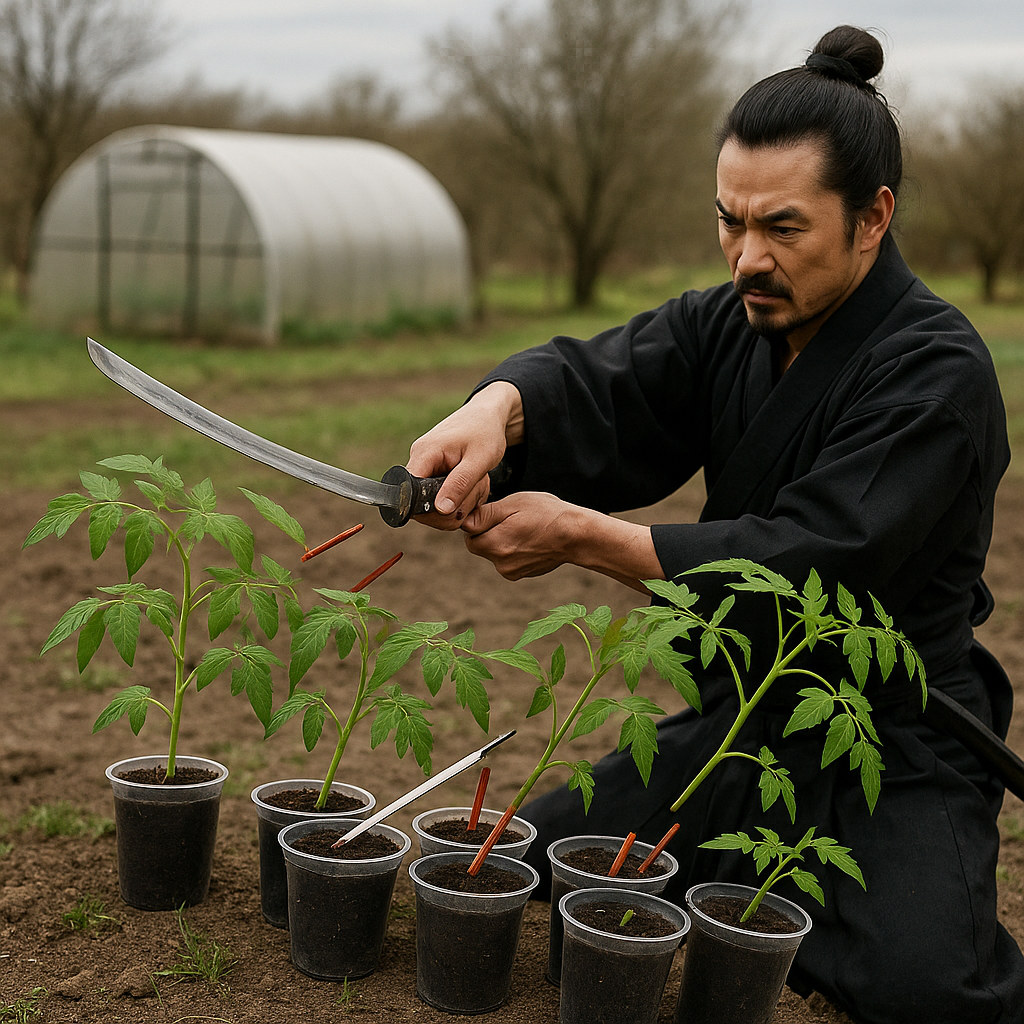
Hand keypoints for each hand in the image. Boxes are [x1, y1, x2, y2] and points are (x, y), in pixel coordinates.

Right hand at [406, 382, 522, 530]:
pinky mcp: (434, 472)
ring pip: (434, 503)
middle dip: (450, 510)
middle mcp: (419, 460)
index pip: (410, 493)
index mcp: (424, 454)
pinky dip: (460, 498)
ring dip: (459, 503)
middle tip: (475, 496)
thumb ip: (460, 484)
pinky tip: (474, 486)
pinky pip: (441, 496)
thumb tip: (441, 510)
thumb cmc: (485, 431)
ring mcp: (426, 467)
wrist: (488, 415)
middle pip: (421, 504)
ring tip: (478, 486)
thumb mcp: (479, 460)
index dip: (429, 510)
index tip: (455, 510)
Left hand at [461, 493, 662, 591]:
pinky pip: (508, 560)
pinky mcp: (521, 574)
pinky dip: (514, 550)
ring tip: (524, 528)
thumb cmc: (547, 514)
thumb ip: (485, 515)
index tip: (496, 514)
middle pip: (481, 546)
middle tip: (511, 519)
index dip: (480, 522)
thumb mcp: (513, 504)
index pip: (470, 536)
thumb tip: (465, 522)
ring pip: (495, 553)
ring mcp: (511, 571)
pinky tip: (530, 539)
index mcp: (494, 544)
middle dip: (490, 533)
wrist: (576, 536)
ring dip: (502, 541)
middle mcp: (500, 563)